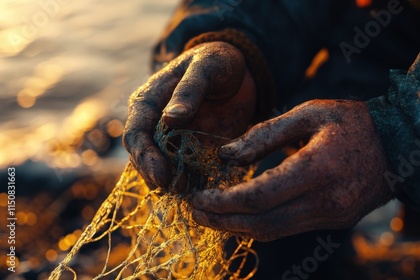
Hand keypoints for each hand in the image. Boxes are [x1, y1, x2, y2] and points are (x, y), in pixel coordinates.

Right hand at [123, 42, 255, 188]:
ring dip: (173, 183)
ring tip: (192, 192)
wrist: (238, 73)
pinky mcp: (190, 150)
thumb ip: (189, 91)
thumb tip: (169, 119)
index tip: (162, 175)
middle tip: (180, 189)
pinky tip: (203, 189)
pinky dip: (191, 182)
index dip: (145, 157)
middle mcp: (154, 124)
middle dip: (157, 176)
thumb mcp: (206, 68)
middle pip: (143, 157)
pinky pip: (185, 170)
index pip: (136, 134)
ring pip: (161, 168)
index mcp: (148, 102)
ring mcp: (171, 140)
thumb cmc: (217, 63)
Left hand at [192, 100, 395, 240]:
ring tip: (209, 216)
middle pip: (262, 223)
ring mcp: (332, 217)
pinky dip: (259, 225)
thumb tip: (227, 155)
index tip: (198, 197)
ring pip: (273, 232)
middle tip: (194, 212)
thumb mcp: (310, 113)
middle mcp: (326, 201)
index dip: (224, 202)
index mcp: (319, 168)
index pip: (260, 196)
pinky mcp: (334, 222)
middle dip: (223, 221)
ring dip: (237, 227)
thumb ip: (266, 133)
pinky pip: (288, 229)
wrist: (399, 147)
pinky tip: (240, 215)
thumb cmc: (352, 123)